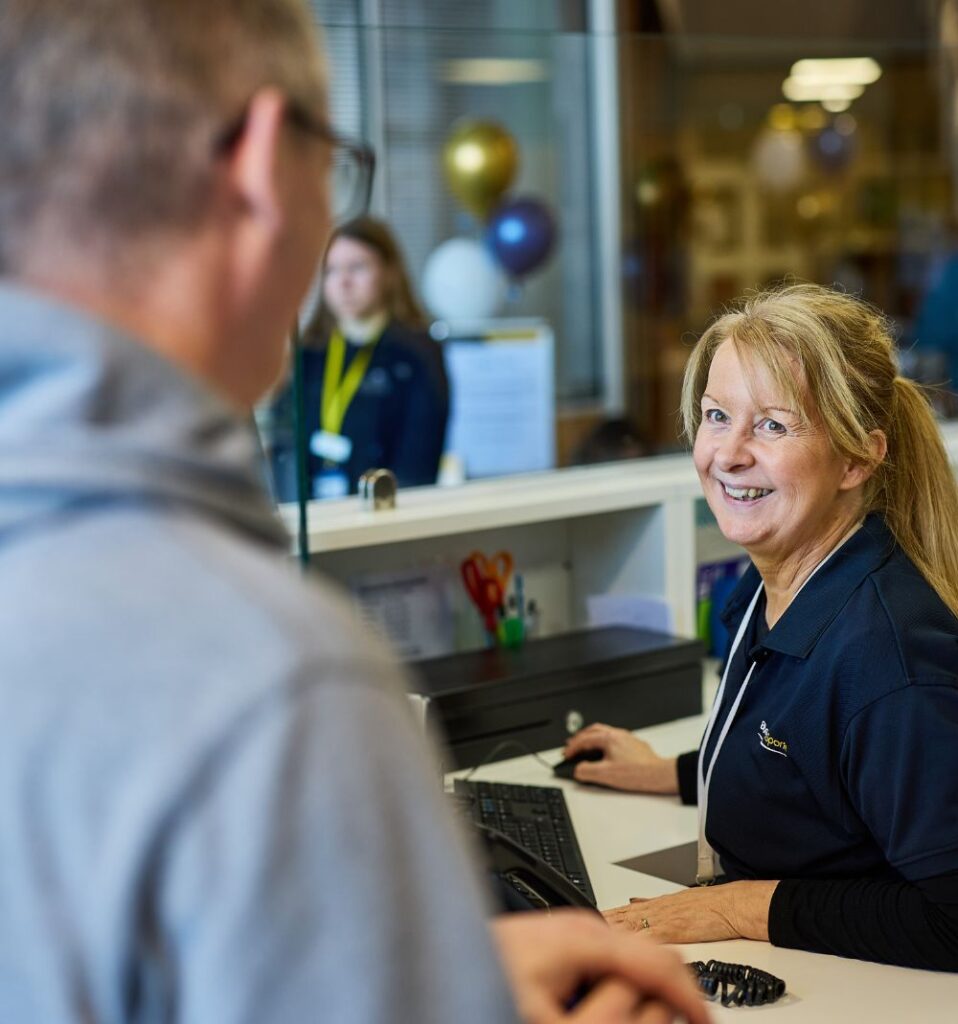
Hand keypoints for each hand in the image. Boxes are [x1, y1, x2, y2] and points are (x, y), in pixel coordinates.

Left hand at [491, 909, 711, 1022]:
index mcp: (585, 938)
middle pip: (651, 957)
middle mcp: (583, 927)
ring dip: (637, 996)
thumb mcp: (549, 1017)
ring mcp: (572, 932)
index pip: (660, 961)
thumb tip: (651, 1005)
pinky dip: (616, 990)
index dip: (691, 998)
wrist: (445, 955)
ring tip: (614, 1017)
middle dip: (663, 996)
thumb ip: (607, 1013)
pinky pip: (606, 965)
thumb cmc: (488, 978)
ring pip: (630, 963)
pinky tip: (598, 1010)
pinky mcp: (562, 944)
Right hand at [562, 724, 678, 793]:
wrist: (660, 775)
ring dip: (592, 739)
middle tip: (571, 746)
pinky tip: (605, 752)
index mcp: (609, 738)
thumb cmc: (638, 773)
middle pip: (593, 730)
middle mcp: (618, 734)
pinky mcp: (634, 745)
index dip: (572, 748)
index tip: (566, 755)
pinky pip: (614, 739)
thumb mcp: (605, 775)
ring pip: (604, 733)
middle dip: (580, 738)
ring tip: (585, 747)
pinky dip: (603, 743)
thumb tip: (578, 770)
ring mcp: (627, 738)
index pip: (584, 740)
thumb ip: (586, 771)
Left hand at [603, 881, 777, 943]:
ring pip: (631, 923)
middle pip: (621, 916)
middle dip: (601, 922)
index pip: (621, 910)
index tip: (586, 917)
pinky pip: (649, 935)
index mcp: (655, 905)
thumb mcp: (677, 901)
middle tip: (580, 924)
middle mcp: (656, 910)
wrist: (734, 905)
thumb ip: (652, 904)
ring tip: (592, 932)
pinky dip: (634, 939)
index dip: (602, 914)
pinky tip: (622, 941)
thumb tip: (632, 902)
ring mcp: (664, 919)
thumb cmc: (712, 907)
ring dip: (611, 929)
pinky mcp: (674, 929)